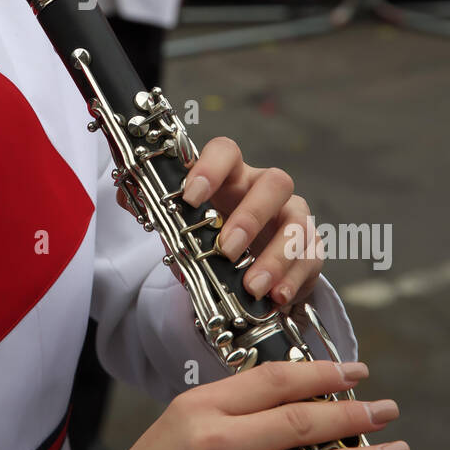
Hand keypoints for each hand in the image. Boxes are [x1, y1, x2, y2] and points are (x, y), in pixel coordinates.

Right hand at [107, 360, 407, 449]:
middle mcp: (216, 443)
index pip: (274, 381)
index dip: (322, 373)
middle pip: (301, 420)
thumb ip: (233, 410)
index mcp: (200, 408)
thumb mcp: (181, 423)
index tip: (354, 372)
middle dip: (353, 414)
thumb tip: (298, 400)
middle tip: (385, 411)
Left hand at [182, 136, 320, 306]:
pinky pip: (310, 257)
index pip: (226, 152)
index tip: (191, 198)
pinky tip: (276, 297)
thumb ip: (167, 220)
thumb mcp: (187, 229)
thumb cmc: (212, 238)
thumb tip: (139, 208)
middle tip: (226, 250)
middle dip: (250, 218)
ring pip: (297, 223)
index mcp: (231, 176)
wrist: (245, 268)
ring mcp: (292, 215)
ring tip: (252, 286)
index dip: (209, 168)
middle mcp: (265, 189)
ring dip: (275, 257)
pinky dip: (292, 279)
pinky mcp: (310, 246)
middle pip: (274, 182)